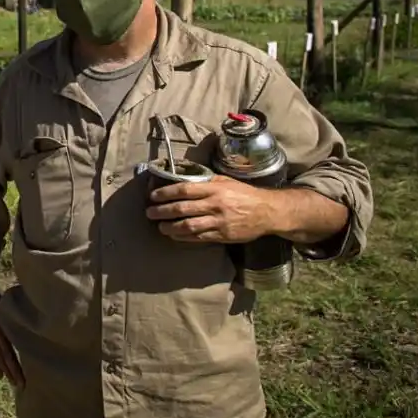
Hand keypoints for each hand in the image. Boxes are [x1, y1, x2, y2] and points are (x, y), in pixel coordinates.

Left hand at [146, 176, 275, 242]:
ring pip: (188, 226)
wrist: (268, 212)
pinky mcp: (223, 236)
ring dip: (170, 227)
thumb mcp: (226, 181)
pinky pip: (199, 238)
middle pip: (182, 208)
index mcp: (215, 188)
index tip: (153, 196)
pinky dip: (183, 237)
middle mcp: (215, 204)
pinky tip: (174, 235)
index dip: (165, 193)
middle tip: (149, 213)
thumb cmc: (244, 194)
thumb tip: (182, 179)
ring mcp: (219, 222)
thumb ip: (205, 182)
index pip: (184, 189)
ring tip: (160, 227)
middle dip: (162, 211)